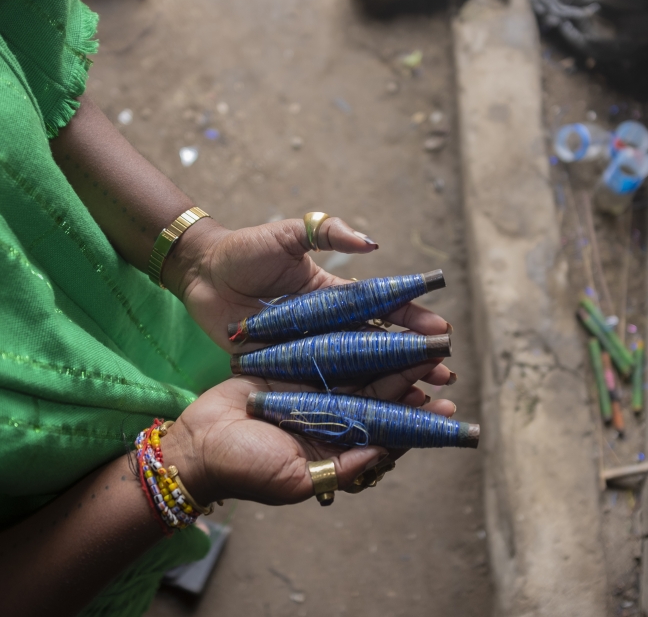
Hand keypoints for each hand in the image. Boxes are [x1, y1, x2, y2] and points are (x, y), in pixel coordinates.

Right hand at [158, 361, 457, 506]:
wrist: (197, 442)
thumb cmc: (244, 468)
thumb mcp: (295, 479)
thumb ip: (339, 469)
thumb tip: (382, 457)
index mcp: (336, 449)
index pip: (386, 434)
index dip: (416, 421)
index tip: (445, 408)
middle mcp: (330, 419)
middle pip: (380, 398)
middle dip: (411, 380)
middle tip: (443, 363)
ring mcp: (312, 392)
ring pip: (360, 371)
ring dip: (389, 358)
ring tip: (421, 341)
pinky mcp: (293, 368)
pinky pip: (328, 350)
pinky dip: (352, 339)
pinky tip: (377, 326)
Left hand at [162, 216, 452, 383]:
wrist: (201, 275)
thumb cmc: (244, 250)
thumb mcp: (286, 233)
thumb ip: (326, 233)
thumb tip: (370, 243)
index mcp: (335, 294)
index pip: (383, 308)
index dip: (413, 319)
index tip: (441, 330)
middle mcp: (329, 325)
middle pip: (380, 346)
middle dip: (414, 360)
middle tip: (445, 376)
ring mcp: (309, 350)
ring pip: (358, 371)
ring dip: (390, 385)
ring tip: (422, 399)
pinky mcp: (287, 370)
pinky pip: (322, 387)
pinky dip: (348, 400)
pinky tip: (373, 415)